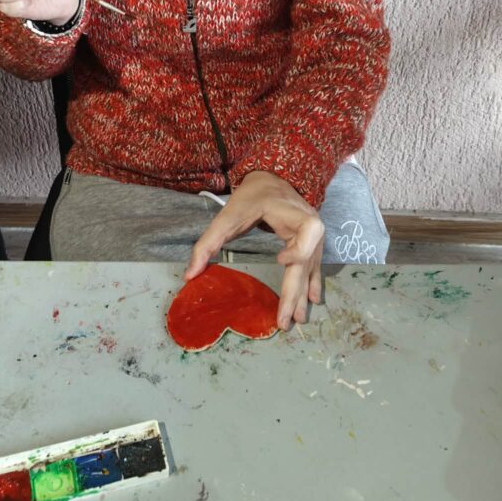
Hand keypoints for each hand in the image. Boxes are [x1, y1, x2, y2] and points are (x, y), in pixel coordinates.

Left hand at [185, 171, 323, 330]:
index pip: (309, 232)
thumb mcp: (228, 215)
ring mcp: (313, 237)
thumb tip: (189, 275)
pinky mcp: (311, 243)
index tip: (280, 260)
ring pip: (310, 269)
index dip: (299, 249)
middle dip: (295, 293)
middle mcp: (310, 226)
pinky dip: (311, 283)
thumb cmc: (252, 195)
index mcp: (294, 213)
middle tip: (285, 322)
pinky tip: (312, 300)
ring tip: (298, 320)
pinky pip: (312, 266)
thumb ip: (208, 242)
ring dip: (303, 295)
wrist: (271, 178)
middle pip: (306, 262)